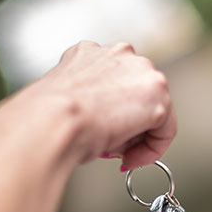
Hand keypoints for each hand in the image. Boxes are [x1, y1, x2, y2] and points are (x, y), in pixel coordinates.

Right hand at [24, 41, 175, 169]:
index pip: (114, 84)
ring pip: (152, 109)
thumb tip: (104, 123)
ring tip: (113, 149)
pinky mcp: (157, 93)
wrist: (51, 121)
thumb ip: (87, 101)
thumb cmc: (46, 118)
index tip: (104, 135)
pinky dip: (152, 149)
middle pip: (136, 95)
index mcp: (90, 52)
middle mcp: (119, 52)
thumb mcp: (64, 99)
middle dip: (127, 124)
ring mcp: (140, 70)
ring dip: (136, 135)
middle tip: (111, 148)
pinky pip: (165, 130)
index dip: (111, 115)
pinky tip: (130, 159)